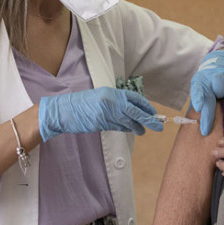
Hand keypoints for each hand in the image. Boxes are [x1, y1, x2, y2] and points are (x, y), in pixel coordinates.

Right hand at [39, 87, 162, 141]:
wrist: (64, 110)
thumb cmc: (82, 104)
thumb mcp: (101, 97)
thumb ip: (116, 102)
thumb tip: (132, 110)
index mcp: (112, 93)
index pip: (135, 98)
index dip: (146, 105)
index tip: (153, 112)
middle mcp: (111, 102)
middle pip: (136, 111)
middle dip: (149, 119)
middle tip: (159, 125)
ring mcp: (107, 114)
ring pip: (128, 122)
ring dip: (138, 127)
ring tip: (143, 131)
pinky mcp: (102, 124)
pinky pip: (118, 127)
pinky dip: (126, 129)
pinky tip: (131, 131)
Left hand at [190, 50, 223, 135]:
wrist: (220, 62)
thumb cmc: (208, 82)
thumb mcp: (200, 88)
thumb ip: (197, 101)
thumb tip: (191, 121)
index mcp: (197, 82)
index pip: (196, 91)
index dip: (197, 99)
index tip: (198, 108)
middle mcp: (207, 79)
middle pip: (208, 98)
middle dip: (207, 115)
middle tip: (205, 130)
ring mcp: (220, 76)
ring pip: (222, 89)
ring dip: (222, 94)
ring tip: (222, 94)